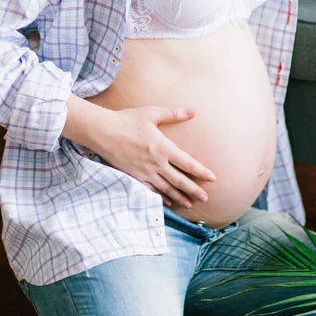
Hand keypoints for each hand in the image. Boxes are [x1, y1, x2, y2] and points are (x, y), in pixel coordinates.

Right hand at [96, 105, 216, 207]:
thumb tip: (192, 112)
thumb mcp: (152, 113)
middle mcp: (157, 163)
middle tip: (205, 199)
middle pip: (180, 181)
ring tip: (189, 204)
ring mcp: (145, 172)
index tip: (213, 179)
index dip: (202, 172)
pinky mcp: (135, 177)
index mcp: (164, 148)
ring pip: (167, 188)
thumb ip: (174, 114)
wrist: (102, 131)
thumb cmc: (127, 120)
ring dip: (179, 197)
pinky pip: (151, 190)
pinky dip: (161, 197)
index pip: (188, 163)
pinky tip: (168, 201)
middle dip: (194, 190)